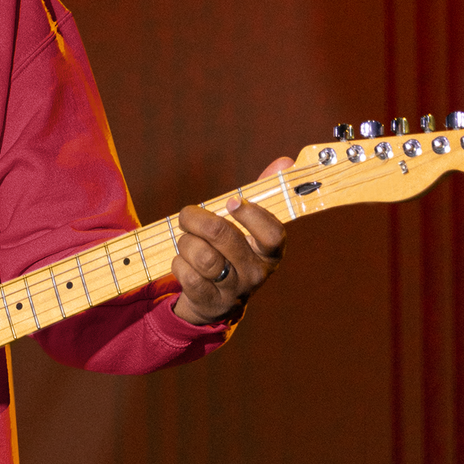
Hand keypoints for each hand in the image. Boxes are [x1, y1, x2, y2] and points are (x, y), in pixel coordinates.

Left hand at [172, 158, 290, 325]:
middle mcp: (256, 273)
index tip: (232, 201)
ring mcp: (234, 290)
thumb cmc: (233, 251)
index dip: (252, 215)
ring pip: (202, 256)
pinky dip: (179, 263)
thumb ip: (264, 192)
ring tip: (187, 241)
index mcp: (271, 252)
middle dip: (197, 219)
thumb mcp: (250, 226)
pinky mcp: (210, 302)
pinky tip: (184, 262)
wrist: (218, 300)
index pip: (273, 234)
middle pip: (224, 237)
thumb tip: (285, 161)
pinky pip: (187, 274)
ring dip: (186, 242)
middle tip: (187, 215)